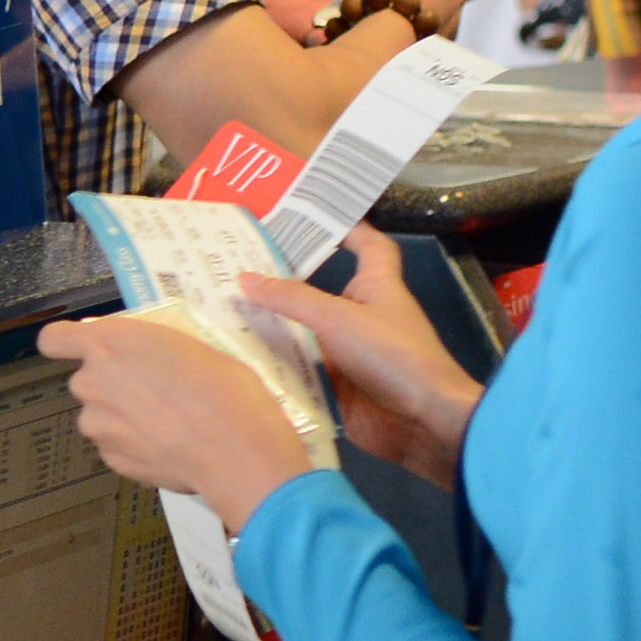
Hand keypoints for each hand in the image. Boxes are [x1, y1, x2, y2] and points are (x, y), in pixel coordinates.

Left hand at [35, 315, 311, 532]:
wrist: (235, 447)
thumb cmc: (221, 388)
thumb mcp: (186, 343)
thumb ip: (146, 346)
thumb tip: (139, 351)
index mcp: (107, 344)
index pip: (54, 339)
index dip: (65, 344)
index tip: (79, 348)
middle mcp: (92, 383)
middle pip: (87, 380)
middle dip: (112, 385)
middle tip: (154, 390)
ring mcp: (98, 425)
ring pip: (102, 417)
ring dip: (124, 418)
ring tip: (168, 421)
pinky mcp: (113, 459)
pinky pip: (117, 446)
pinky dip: (136, 445)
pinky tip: (170, 443)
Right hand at [238, 226, 480, 487]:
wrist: (423, 423)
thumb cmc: (391, 356)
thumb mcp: (338, 319)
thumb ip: (291, 299)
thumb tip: (243, 278)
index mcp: (375, 286)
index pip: (368, 245)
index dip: (346, 227)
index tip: (308, 217)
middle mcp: (360, 315)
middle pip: (316, 291)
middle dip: (279, 282)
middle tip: (229, 267)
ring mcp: (347, 353)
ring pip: (302, 333)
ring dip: (268, 326)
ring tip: (218, 310)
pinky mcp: (336, 386)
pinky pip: (299, 370)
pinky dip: (272, 365)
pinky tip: (234, 357)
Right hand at [344, 0, 494, 41]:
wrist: (376, 34)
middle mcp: (452, 19)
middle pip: (450, 1)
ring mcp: (432, 43)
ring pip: (425, 22)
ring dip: (410, 13)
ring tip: (384, 4)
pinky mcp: (409, 60)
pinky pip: (404, 39)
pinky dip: (392, 30)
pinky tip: (372, 23)